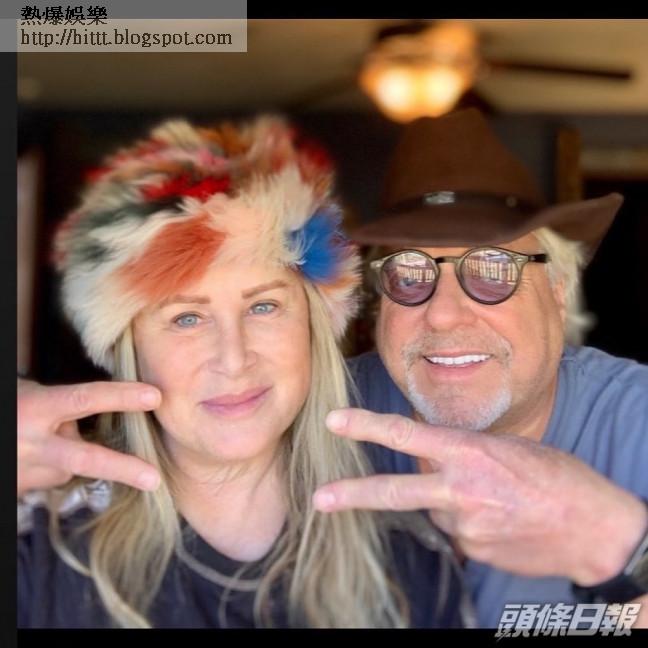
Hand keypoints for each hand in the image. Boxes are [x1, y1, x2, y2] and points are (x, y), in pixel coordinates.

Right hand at [18, 378, 161, 496]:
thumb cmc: (11, 406)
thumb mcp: (31, 395)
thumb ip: (62, 406)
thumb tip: (96, 418)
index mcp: (35, 409)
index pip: (84, 399)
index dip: (121, 397)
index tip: (154, 397)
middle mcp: (31, 443)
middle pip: (85, 458)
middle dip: (123, 469)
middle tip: (154, 479)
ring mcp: (25, 470)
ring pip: (69, 467)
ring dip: (67, 454)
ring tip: (41, 436)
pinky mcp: (20, 489)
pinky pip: (52, 476)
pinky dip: (52, 464)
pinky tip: (32, 453)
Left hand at [313, 408, 647, 585]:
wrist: (593, 530)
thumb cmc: (557, 477)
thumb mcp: (508, 448)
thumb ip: (462, 451)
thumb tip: (429, 456)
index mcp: (468, 453)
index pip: (405, 435)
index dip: (366, 427)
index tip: (335, 422)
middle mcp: (459, 490)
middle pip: (395, 491)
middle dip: (353, 496)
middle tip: (320, 499)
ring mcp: (465, 526)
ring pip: (435, 509)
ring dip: (449, 501)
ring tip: (493, 498)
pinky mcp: (472, 552)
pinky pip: (457, 531)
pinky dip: (468, 521)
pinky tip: (498, 519)